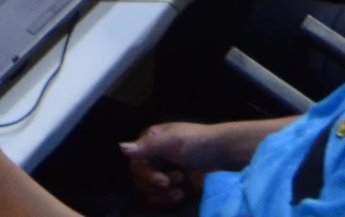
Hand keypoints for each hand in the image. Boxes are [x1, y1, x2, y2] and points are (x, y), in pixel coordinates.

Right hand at [120, 122, 245, 209]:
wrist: (224, 156)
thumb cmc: (198, 143)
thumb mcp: (173, 141)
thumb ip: (147, 147)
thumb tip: (120, 148)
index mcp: (149, 143)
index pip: (135, 166)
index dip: (146, 177)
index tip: (163, 182)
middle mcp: (152, 159)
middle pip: (139, 183)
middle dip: (158, 187)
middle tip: (178, 180)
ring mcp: (161, 175)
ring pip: (146, 195)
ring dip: (163, 196)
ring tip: (181, 190)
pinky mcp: (170, 189)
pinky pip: (157, 203)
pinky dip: (168, 202)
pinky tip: (182, 194)